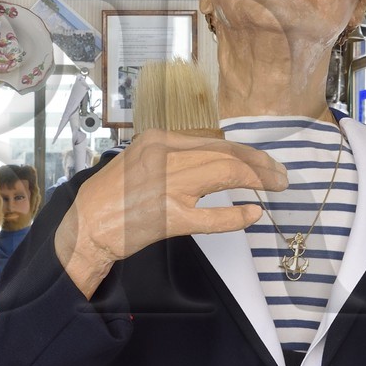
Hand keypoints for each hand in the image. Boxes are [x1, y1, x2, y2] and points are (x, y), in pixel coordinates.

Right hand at [54, 129, 286, 297]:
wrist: (86, 225)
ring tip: (275, 186)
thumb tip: (213, 159)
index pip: (214, 141)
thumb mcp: (140, 159)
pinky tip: (252, 213)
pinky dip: (237, 215)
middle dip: (259, 164)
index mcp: (158, 140)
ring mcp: (168, 186)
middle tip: (279, 174)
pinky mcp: (170, 217)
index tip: (261, 161)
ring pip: (225, 173)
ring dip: (257, 180)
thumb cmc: (111, 196)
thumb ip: (173, 156)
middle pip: (226, 154)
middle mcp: (164, 156)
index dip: (244, 151)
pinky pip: (214, 215)